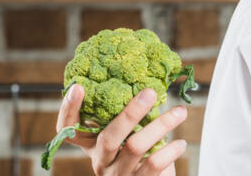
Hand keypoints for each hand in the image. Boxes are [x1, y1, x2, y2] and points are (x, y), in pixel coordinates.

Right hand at [56, 83, 187, 174]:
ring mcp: (117, 174)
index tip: (78, 87)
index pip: (69, 129)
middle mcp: (100, 161)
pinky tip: (180, 142)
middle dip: (130, 112)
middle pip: (109, 137)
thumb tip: (148, 84)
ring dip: (161, 125)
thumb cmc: (141, 156)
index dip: (69, 109)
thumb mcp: (129, 137)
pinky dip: (170, 150)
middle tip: (150, 92)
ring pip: (135, 147)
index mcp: (93, 145)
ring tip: (180, 112)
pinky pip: (153, 164)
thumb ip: (130, 118)